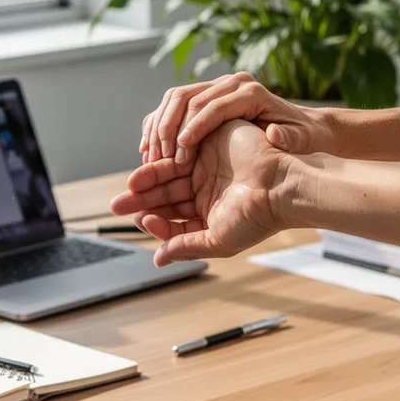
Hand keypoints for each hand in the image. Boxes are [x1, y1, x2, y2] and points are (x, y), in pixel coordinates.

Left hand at [112, 120, 297, 265]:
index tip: (143, 221)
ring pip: (169, 171)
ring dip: (148, 178)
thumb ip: (186, 247)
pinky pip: (181, 146)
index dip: (154, 220)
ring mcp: (206, 164)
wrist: (281, 186)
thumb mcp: (217, 240)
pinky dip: (166, 156)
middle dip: (142, 199)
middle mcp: (204, 188)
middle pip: (165, 193)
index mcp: (207, 212)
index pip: (172, 216)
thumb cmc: (256, 218)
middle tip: (118, 204)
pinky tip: (151, 164)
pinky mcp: (210, 141)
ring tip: (131, 185)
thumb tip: (157, 259)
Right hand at [140, 72, 334, 164]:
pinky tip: (149, 149)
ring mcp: (216, 87)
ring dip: (158, 127)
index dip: (194, 127)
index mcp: (251, 92)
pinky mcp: (206, 96)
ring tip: (150, 157)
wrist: (301, 124)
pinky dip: (158, 125)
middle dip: (169, 127)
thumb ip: (291, 139)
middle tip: (159, 158)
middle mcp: (231, 83)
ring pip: (175, 98)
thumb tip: (274, 133)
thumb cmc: (302, 136)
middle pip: (187, 97)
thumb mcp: (302, 140)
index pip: (214, 105)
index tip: (179, 153)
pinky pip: (173, 106)